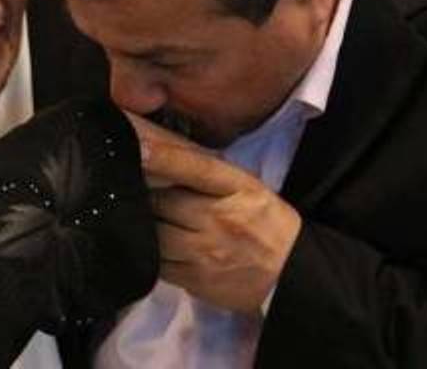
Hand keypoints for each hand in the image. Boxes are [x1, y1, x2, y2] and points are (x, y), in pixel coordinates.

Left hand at [140, 131, 301, 312]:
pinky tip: (153, 245)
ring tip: (143, 220)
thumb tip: (161, 155)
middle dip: (145, 197)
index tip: (139, 148)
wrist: (291, 274)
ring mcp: (207, 251)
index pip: (197, 168)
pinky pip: (158, 263)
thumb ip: (209, 174)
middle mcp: (221, 218)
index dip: (165, 157)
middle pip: (163, 202)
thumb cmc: (264, 222)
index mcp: (238, 188)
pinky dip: (151, 253)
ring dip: (145, 227)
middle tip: (135, 191)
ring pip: (156, 234)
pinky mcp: (196, 279)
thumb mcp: (247, 188)